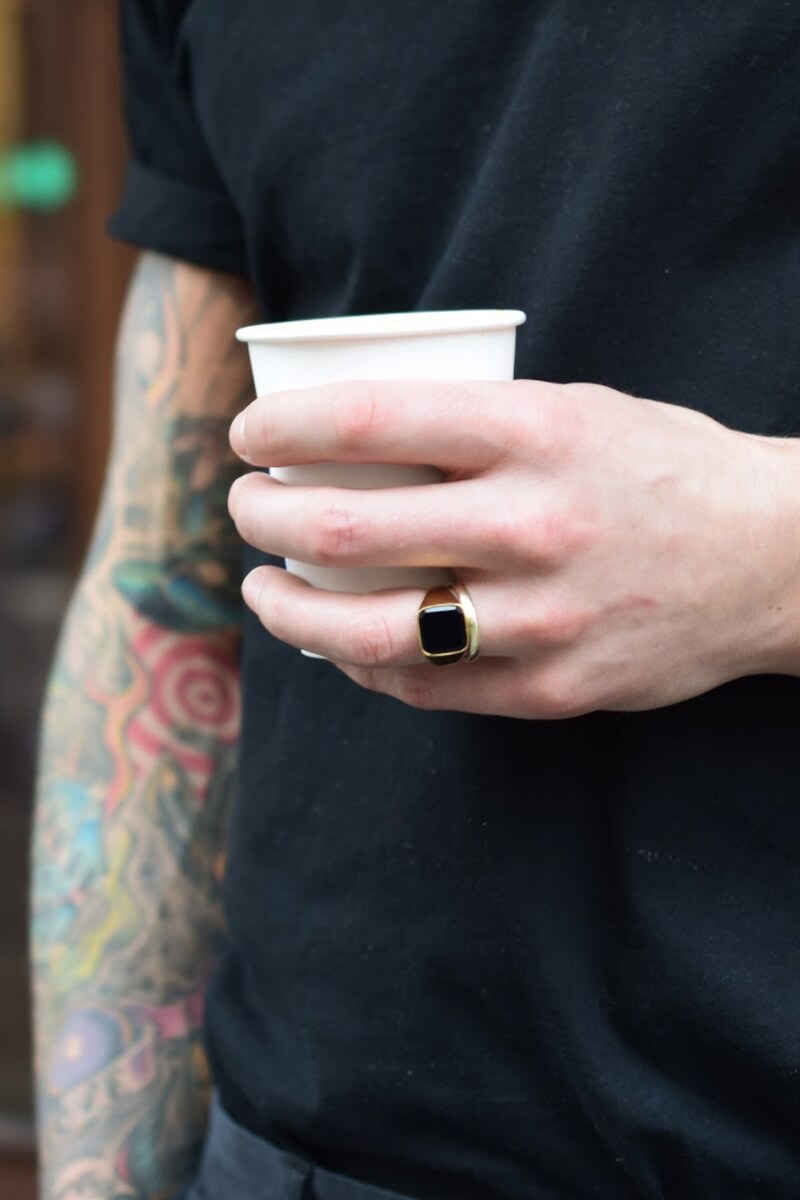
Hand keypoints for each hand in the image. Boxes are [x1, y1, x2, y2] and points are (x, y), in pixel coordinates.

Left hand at [227, 379, 799, 717]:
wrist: (773, 559)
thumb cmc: (662, 469)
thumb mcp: (577, 409)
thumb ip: (476, 423)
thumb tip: (354, 440)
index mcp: (538, 433)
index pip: (369, 420)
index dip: (282, 428)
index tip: (247, 439)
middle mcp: (535, 526)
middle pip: (347, 528)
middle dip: (263, 517)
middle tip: (245, 508)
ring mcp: (544, 619)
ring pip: (370, 631)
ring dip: (290, 613)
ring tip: (263, 590)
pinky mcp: (554, 688)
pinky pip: (425, 688)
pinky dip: (361, 666)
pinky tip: (336, 646)